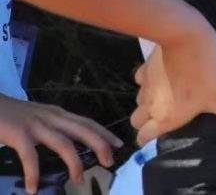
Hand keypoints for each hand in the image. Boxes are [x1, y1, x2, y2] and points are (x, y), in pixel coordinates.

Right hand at [0, 94, 118, 194]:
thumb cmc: (11, 115)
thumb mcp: (37, 117)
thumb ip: (52, 128)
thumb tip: (66, 146)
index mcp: (57, 114)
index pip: (87, 122)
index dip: (104, 133)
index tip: (118, 144)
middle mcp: (51, 117)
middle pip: (83, 130)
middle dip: (100, 145)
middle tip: (110, 161)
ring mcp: (36, 125)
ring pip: (64, 143)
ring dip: (74, 163)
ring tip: (78, 179)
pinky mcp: (19, 134)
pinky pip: (30, 156)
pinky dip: (33, 173)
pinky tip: (33, 188)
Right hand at [129, 17, 215, 149]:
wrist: (187, 33)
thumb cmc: (206, 70)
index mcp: (165, 117)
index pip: (143, 138)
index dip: (149, 139)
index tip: (161, 137)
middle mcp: (149, 104)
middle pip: (138, 120)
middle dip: (148, 121)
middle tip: (168, 116)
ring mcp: (145, 84)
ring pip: (140, 100)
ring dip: (150, 101)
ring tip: (169, 96)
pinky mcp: (146, 65)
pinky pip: (143, 78)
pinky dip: (151, 80)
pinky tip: (166, 74)